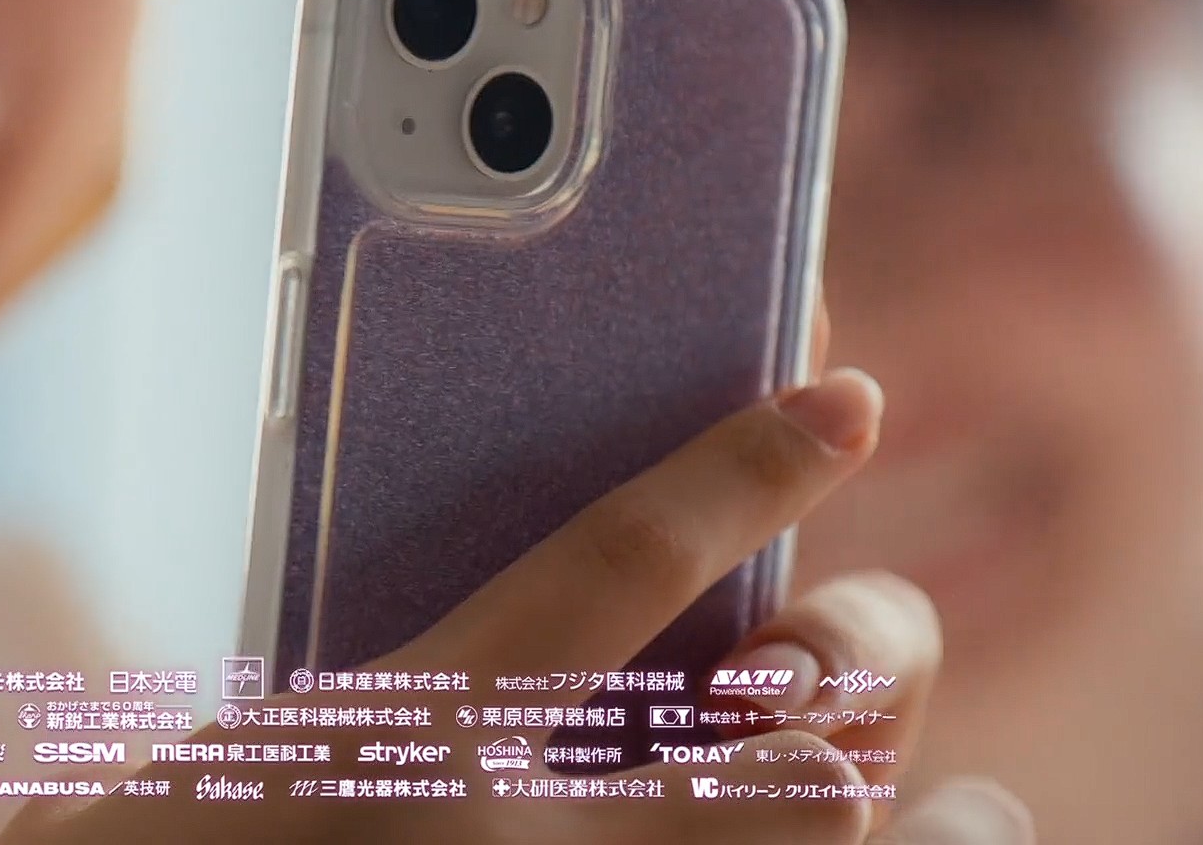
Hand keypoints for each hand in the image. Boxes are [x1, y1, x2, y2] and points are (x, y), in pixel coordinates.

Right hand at [0, 368, 1032, 843]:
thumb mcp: (259, 761)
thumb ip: (395, 704)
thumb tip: (548, 675)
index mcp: (413, 745)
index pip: (618, 561)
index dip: (743, 467)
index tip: (843, 400)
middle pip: (806, 745)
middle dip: (857, 672)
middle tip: (837, 657)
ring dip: (927, 826)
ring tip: (943, 801)